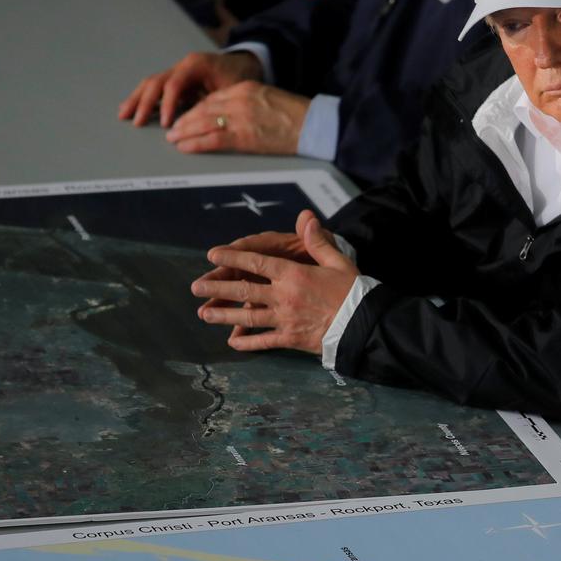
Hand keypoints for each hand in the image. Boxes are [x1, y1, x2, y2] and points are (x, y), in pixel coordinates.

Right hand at [118, 51, 261, 127]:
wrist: (245, 63)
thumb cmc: (240, 75)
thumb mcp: (232, 88)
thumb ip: (214, 102)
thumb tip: (198, 120)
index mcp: (196, 64)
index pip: (174, 84)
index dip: (167, 104)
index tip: (166, 124)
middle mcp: (182, 65)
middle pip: (157, 82)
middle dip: (145, 103)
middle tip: (137, 122)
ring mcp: (177, 71)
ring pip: (151, 83)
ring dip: (137, 99)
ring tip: (124, 114)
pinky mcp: (175, 79)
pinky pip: (154, 87)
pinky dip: (142, 98)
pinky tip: (130, 108)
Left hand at [165, 81, 309, 154]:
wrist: (311, 124)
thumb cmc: (294, 115)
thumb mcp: (267, 98)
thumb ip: (247, 103)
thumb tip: (229, 115)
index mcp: (245, 88)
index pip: (212, 98)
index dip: (195, 109)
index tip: (186, 116)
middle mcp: (238, 100)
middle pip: (203, 109)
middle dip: (185, 120)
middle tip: (173, 128)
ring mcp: (239, 118)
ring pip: (202, 123)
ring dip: (185, 132)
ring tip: (173, 139)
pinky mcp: (243, 136)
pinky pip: (211, 139)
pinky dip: (195, 143)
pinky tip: (184, 147)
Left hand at [191, 211, 356, 354]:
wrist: (365, 324)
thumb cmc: (353, 290)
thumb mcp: (337, 261)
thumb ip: (317, 240)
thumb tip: (306, 217)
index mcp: (293, 274)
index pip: (255, 263)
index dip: (232, 258)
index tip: (213, 255)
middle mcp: (283, 296)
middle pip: (243, 291)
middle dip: (217, 288)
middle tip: (196, 287)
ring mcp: (284, 319)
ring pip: (247, 317)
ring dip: (223, 315)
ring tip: (203, 314)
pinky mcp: (290, 339)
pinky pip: (264, 342)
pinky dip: (247, 343)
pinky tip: (232, 343)